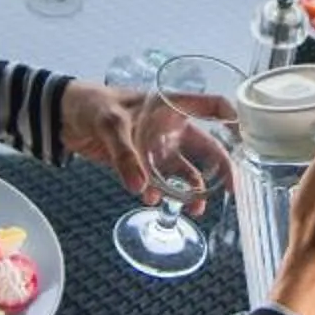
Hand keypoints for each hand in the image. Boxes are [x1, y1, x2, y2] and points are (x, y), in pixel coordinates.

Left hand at [62, 79, 232, 212]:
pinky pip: (160, 181)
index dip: (233, 117)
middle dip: (221, 169)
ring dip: (191, 189)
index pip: (211, 105)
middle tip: (232, 190)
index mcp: (171, 105)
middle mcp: (170, 127)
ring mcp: (158, 146)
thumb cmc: (93, 105)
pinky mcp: (142, 162)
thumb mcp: (110, 125)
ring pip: (185, 170)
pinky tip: (154, 201)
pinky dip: (161, 193)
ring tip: (195, 209)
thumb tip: (141, 188)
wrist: (65, 116)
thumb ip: (125, 156)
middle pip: (207, 147)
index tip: (249, 137)